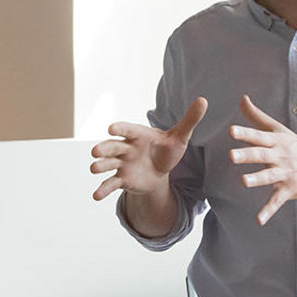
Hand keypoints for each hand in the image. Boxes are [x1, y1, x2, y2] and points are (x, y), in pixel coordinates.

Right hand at [90, 98, 207, 200]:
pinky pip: (111, 184)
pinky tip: (95, 196)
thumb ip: (189, 120)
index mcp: (138, 136)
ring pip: (108, 164)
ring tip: (93, 168)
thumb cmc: (167, 151)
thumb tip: (203, 100)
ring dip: (100, 166)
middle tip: (95, 151)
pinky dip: (102, 190)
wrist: (160, 172)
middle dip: (104, 148)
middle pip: (113, 147)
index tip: (111, 128)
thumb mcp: (179, 137)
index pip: (128, 130)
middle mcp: (126, 148)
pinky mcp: (122, 179)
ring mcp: (122, 164)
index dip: (120, 129)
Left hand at [229, 94, 296, 224]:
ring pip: (269, 176)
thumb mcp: (280, 131)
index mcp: (277, 142)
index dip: (245, 133)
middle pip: (261, 155)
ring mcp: (286, 174)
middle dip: (247, 155)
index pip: (258, 136)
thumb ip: (257, 117)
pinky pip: (277, 201)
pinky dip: (268, 211)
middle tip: (232, 155)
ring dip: (256, 179)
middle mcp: (281, 156)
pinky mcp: (290, 190)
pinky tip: (258, 220)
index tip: (232, 130)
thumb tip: (242, 98)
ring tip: (243, 181)